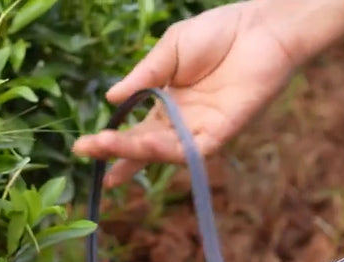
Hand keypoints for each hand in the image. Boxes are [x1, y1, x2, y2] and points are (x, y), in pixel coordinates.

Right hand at [72, 0, 304, 187]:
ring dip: (135, 152)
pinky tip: (147, 145)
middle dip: (114, 151)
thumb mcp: (170, 50)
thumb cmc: (219, 33)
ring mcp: (200, 129)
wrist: (261, 27)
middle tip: (86, 149)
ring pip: (163, 151)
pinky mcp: (222, 133)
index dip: (110, 143)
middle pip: (143, 146)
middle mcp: (181, 123)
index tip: (83, 148)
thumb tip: (110, 98)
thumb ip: (143, 76)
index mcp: (165, 104)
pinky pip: (192, 150)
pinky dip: (169, 151)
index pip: (134, 131)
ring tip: (108, 146)